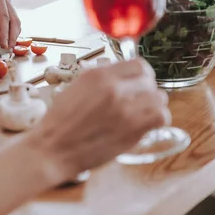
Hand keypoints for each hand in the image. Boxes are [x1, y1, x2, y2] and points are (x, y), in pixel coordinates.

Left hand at [0, 0, 20, 48]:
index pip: (3, 16)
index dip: (4, 32)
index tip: (3, 45)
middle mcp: (3, 0)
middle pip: (13, 21)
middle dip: (11, 37)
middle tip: (6, 51)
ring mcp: (3, 10)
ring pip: (13, 26)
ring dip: (10, 39)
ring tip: (3, 51)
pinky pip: (6, 31)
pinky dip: (5, 39)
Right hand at [29, 59, 168, 181]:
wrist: (53, 149)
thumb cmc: (59, 122)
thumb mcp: (75, 88)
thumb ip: (100, 80)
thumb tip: (119, 77)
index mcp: (98, 76)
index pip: (138, 65)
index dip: (141, 75)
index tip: (138, 83)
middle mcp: (114, 89)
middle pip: (150, 80)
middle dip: (146, 89)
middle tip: (139, 100)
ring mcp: (125, 109)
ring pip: (160, 98)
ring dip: (153, 104)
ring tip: (143, 112)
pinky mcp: (132, 130)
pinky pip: (161, 117)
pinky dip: (157, 120)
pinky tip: (146, 124)